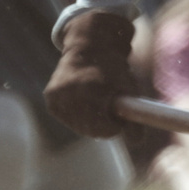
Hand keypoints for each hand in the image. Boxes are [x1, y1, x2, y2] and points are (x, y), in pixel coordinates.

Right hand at [45, 11, 139, 139]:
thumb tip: (138, 143)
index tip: (119, 115)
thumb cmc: (114, 69)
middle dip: (103, 124)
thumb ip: (136, 114)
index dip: (115, 126)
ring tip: (96, 99)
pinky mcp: (50, 98)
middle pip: (89, 129)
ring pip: (78, 126)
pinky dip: (77, 115)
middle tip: (109, 107)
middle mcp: (70, 92)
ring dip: (90, 120)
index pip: (102, 128)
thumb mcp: (130, 89)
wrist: (89, 46)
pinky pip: (67, 118)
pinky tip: (83, 100)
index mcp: (91, 89)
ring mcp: (57, 96)